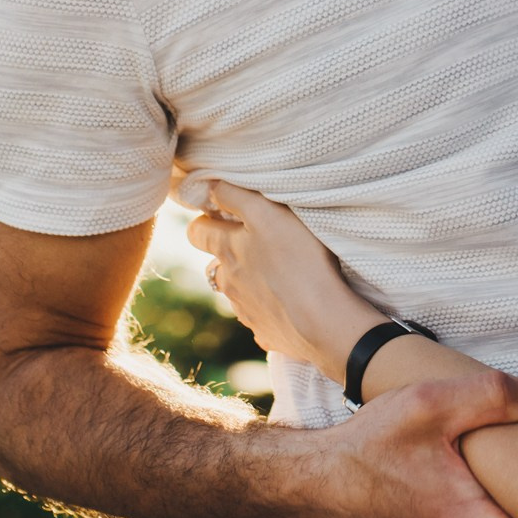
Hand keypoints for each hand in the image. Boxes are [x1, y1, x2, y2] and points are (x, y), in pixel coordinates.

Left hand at [188, 182, 384, 376]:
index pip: (196, 231)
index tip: (221, 215)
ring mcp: (245, 311)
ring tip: (279, 275)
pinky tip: (291, 302)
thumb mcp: (268, 213)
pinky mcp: (265, 332)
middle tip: (255, 245)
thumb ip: (236, 195)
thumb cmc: (299, 259)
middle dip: (227, 253)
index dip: (205, 221)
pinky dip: (269, 308)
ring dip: (250, 281)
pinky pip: (260, 316)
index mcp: (227, 250)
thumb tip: (210, 184)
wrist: (321, 320)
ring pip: (237, 291)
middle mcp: (229, 282)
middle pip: (215, 264)